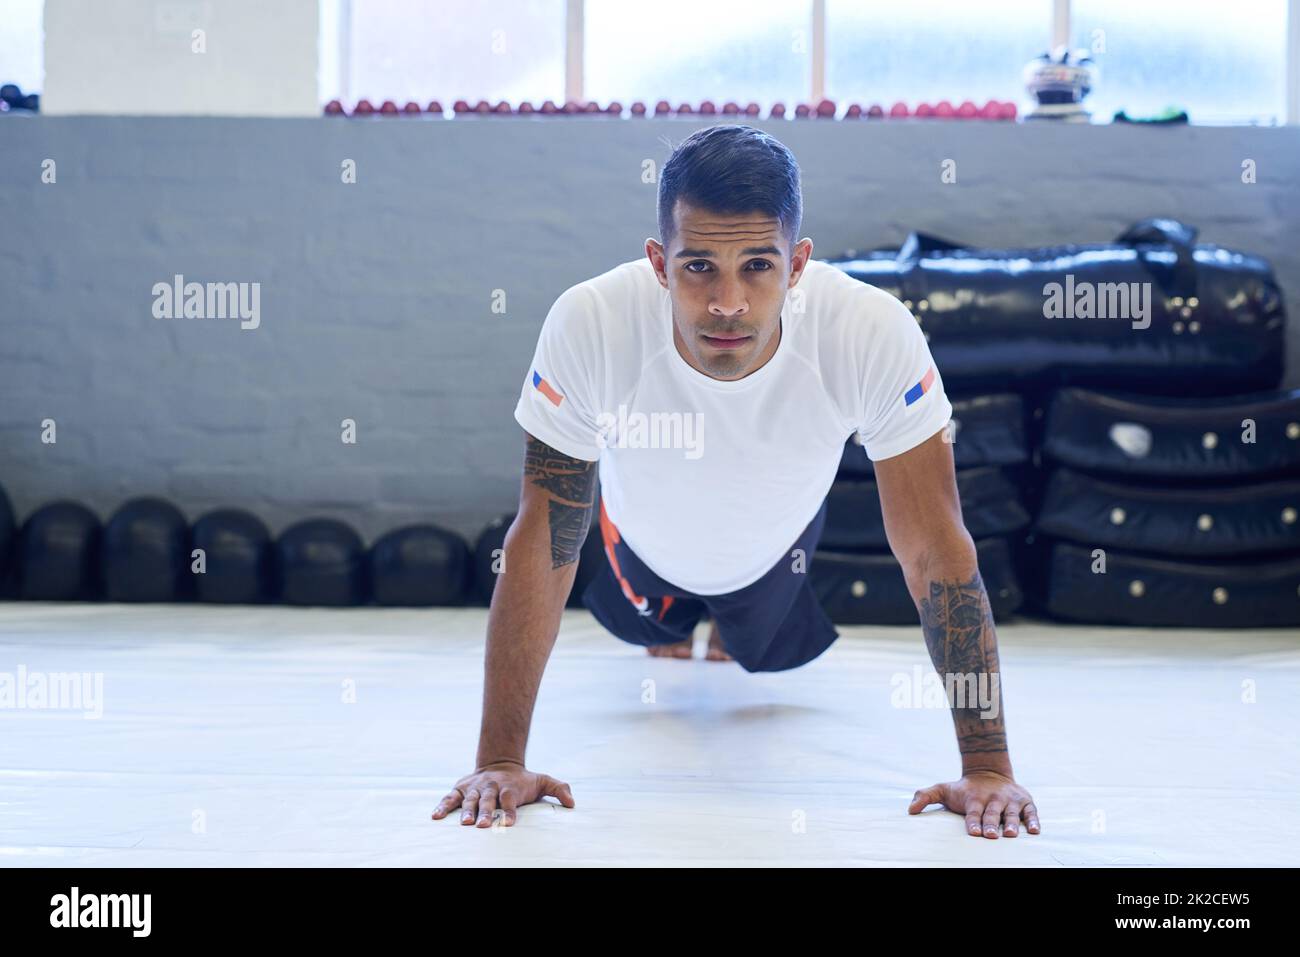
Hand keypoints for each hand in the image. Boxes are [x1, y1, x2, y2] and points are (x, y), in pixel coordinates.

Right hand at [432, 761, 574, 827]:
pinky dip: (443, 806)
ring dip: (467, 811)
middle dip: (486, 813)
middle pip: (488, 800)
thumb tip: (572, 803)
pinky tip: (435, 816)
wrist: (500, 763)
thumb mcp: (542, 780)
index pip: (510, 799)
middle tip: (484, 826)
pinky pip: (451, 798)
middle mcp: (491, 786)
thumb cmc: (523, 780)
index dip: (510, 811)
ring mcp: (475, 787)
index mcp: (509, 787)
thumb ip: (559, 788)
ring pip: (470, 799)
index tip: (510, 823)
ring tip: (465, 824)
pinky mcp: (461, 788)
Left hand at [908, 770, 1040, 837]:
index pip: (973, 812)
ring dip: (1012, 823)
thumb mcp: (944, 789)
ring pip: (1012, 813)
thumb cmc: (964, 789)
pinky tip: (1035, 831)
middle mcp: (993, 799)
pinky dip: (1034, 820)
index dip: (973, 821)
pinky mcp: (1025, 802)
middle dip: (991, 823)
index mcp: (975, 798)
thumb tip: (910, 809)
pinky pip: (1031, 812)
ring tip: (1010, 834)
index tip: (974, 831)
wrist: (989, 772)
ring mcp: (1010, 801)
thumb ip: (926, 796)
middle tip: (991, 835)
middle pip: (992, 813)